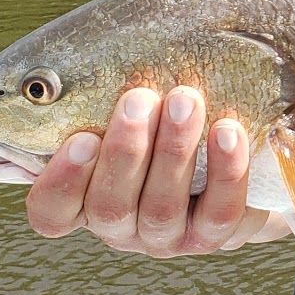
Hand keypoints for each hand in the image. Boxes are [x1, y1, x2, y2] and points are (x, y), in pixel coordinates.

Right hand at [24, 86, 287, 256]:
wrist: (242, 161)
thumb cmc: (164, 117)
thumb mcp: (130, 108)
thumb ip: (99, 95)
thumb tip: (71, 57)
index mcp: (85, 201)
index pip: (52, 211)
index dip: (61, 182)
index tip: (81, 137)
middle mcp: (121, 227)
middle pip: (109, 206)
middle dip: (125, 151)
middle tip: (139, 99)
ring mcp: (167, 238)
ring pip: (161, 208)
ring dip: (173, 151)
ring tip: (185, 100)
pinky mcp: (215, 236)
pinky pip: (218, 211)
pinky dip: (225, 170)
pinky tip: (228, 130)